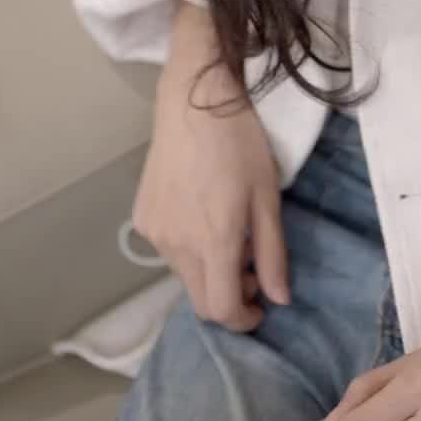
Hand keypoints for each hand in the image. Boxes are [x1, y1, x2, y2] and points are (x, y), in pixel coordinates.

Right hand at [132, 0, 288, 333]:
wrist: (195, 100)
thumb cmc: (240, 144)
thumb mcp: (267, 198)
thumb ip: (272, 254)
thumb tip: (279, 299)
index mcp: (212, 242)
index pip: (221, 310)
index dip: (243, 320)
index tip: (261, 307)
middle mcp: (176, 245)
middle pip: (200, 299)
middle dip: (229, 298)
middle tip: (253, 269)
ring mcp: (154, 232)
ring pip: (183, 274)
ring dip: (209, 270)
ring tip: (230, 234)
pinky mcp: (141, 217)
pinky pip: (167, 249)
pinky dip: (188, 248)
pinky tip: (202, 214)